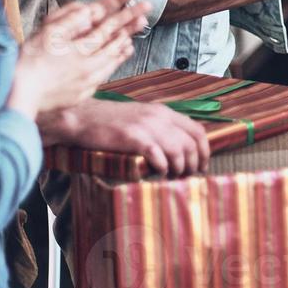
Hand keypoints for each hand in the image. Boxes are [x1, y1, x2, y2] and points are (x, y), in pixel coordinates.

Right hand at [7, 0, 149, 119]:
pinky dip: (112, 65)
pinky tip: (114, 61)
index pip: (109, 26)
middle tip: (145, 14)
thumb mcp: (48, 34)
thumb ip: (73, 20)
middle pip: (115, 43)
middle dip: (131, 26)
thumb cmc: (29, 60)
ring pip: (111, 61)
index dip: (125, 11)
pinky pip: (103, 76)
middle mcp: (89, 67)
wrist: (19, 95)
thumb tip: (93, 10)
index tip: (140, 0)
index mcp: (82, 50)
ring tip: (132, 38)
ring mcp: (87, 83)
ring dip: (123, 47)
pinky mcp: (81, 95)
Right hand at [45, 98, 210, 176]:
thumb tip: (178, 148)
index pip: (197, 130)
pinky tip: (158, 173)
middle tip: (187, 176)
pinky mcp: (133, 138)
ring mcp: (147, 126)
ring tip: (172, 176)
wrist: (83, 117)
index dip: (204, 151)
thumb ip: (160, 127)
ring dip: (179, 168)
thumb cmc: (111, 122)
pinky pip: (158, 156)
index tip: (202, 165)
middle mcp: (159, 117)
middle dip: (194, 163)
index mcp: (164, 112)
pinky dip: (162, 168)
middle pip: (191, 143)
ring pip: (178, 150)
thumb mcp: (141, 117)